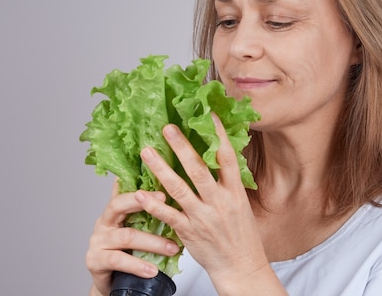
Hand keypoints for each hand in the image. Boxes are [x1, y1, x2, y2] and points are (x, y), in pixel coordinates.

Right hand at [85, 184, 179, 295]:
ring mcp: (97, 241)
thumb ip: (144, 215)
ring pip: (126, 236)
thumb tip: (169, 198)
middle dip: (141, 202)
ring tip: (172, 248)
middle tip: (164, 201)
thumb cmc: (126, 253)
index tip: (161, 189)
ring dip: (153, 242)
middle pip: (117, 205)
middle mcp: (103, 223)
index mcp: (113, 213)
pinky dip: (137, 265)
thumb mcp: (135, 231)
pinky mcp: (95, 260)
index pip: (124, 193)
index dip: (141, 189)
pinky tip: (152, 270)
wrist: (112, 283)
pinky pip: (118, 260)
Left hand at [136, 113, 269, 288]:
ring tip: (146, 152)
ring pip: (179, 189)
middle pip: (199, 169)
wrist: (241, 266)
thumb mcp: (241, 203)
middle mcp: (219, 202)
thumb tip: (218, 155)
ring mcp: (203, 217)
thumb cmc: (241, 234)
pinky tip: (140, 193)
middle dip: (182, 146)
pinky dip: (153, 205)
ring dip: (160, 169)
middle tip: (167, 128)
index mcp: (234, 192)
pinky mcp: (189, 233)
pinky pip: (168, 216)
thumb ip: (227, 182)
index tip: (207, 116)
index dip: (218, 135)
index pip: (227, 158)